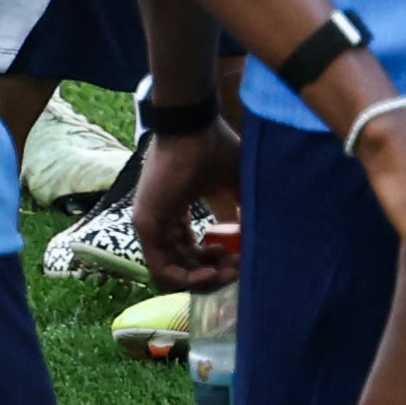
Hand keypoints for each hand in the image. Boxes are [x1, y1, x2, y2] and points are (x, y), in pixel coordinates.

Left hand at [126, 114, 236, 289]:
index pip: (188, 250)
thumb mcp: (234, 184)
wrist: (194, 127)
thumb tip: (260, 234)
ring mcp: (149, 222)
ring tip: (228, 271)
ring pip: (172, 270)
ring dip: (203, 277)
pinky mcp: (146, 223)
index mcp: (174, 210)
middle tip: (236, 270)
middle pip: (182, 263)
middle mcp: (160, 220)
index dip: (214, 261)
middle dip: (212, 272)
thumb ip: (243, 209)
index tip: (239, 259)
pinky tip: (210, 273)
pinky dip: (186, 277)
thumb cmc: (212, 148)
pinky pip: (160, 267)